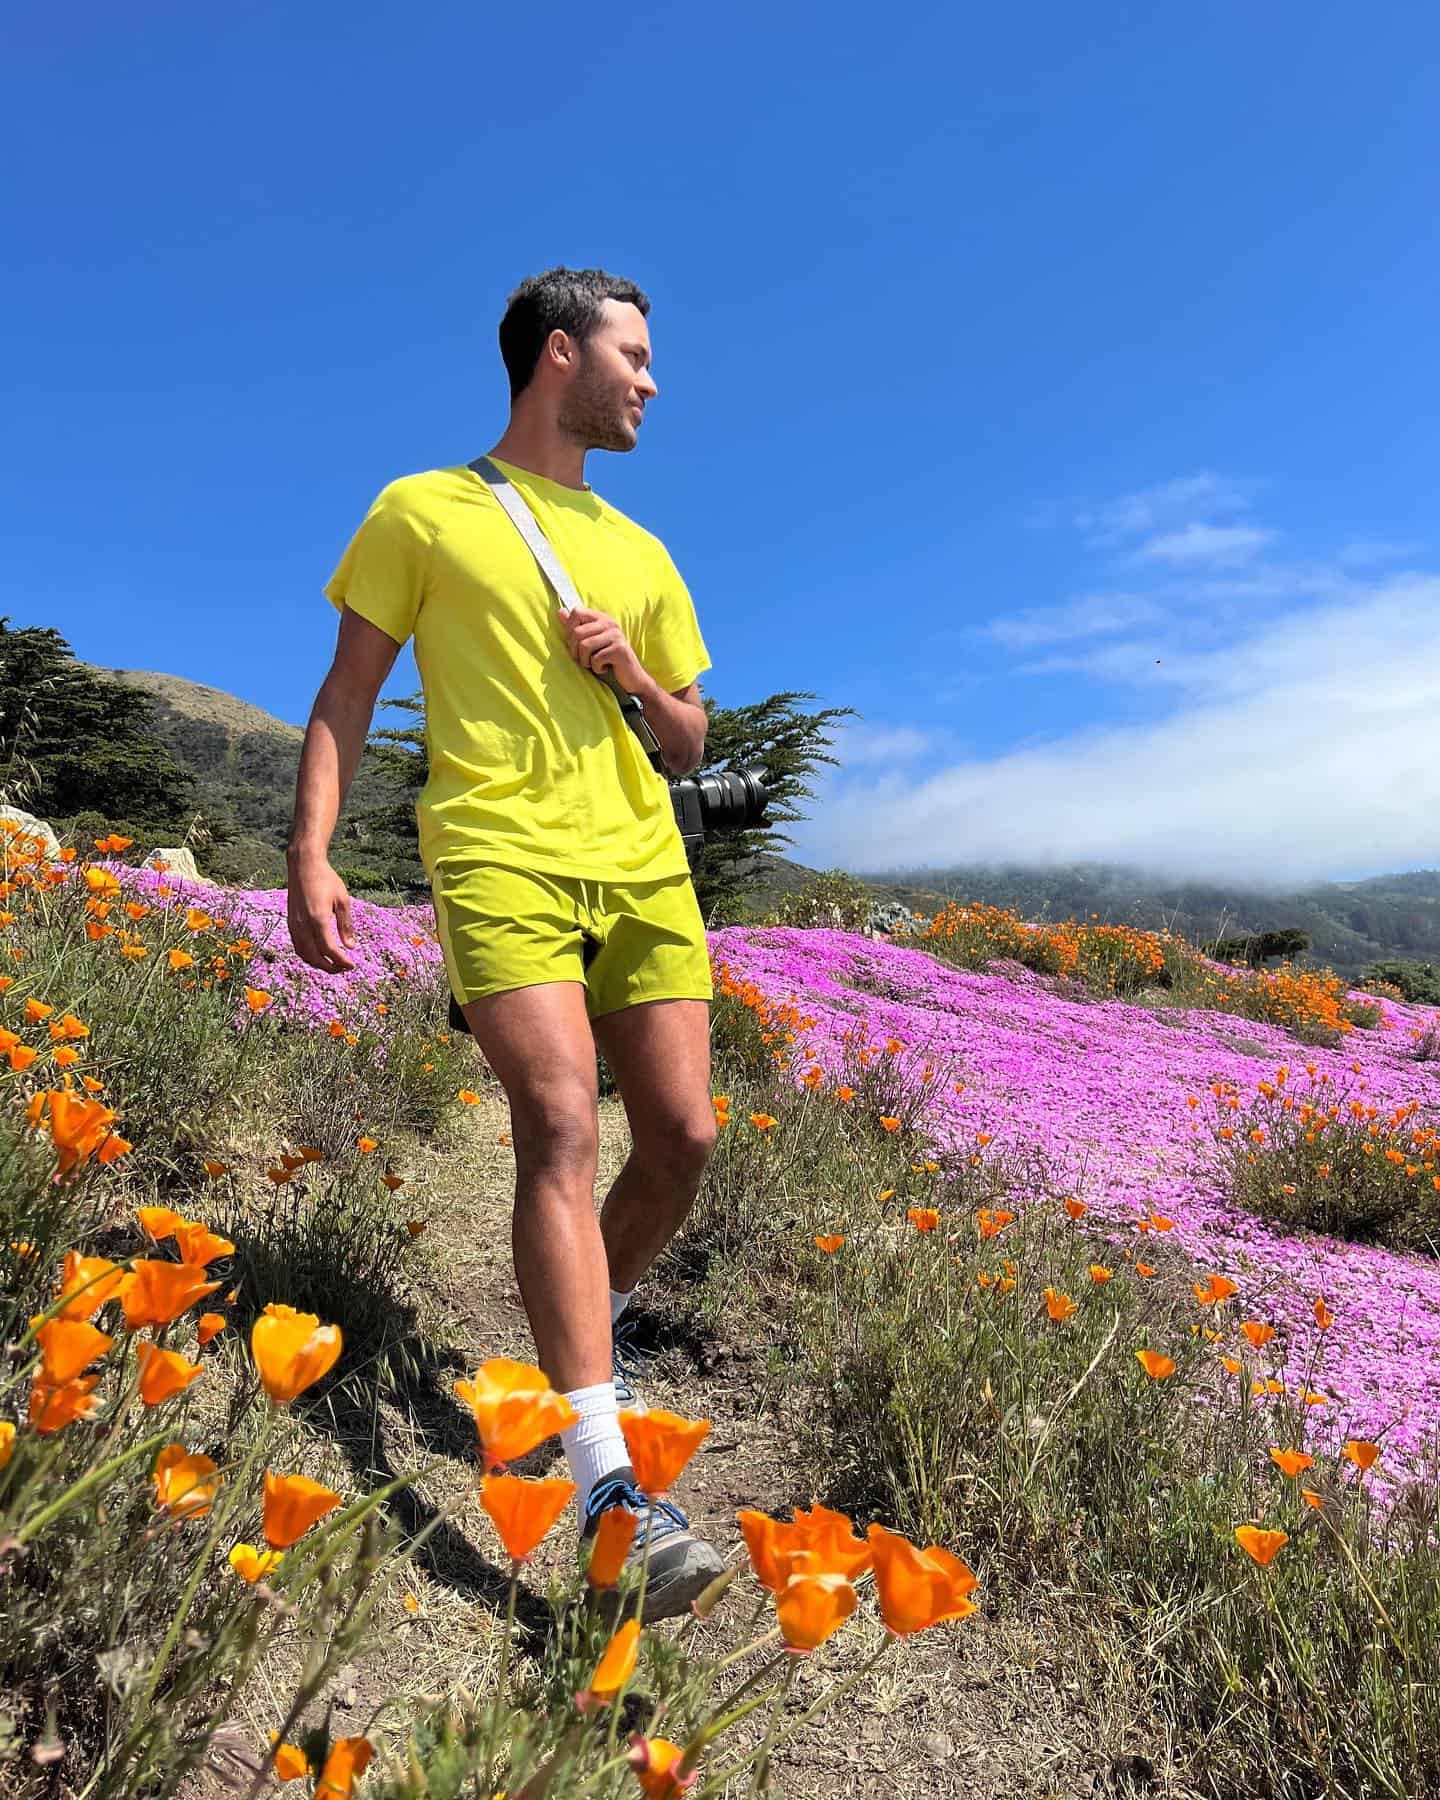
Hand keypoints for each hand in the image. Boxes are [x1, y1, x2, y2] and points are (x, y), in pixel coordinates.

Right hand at [286, 854, 356, 973]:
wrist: (303, 866)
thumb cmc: (326, 880)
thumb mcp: (342, 900)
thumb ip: (346, 925)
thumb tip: (350, 946)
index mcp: (318, 920)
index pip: (329, 949)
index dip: (341, 961)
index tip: (352, 965)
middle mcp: (303, 925)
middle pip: (314, 957)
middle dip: (330, 967)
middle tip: (344, 968)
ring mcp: (294, 925)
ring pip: (304, 954)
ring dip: (318, 963)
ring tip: (333, 964)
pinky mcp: (290, 923)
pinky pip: (298, 946)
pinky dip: (308, 955)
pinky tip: (319, 954)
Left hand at [559, 607, 647, 693]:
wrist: (631, 677)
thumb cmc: (607, 660)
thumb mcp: (590, 642)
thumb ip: (576, 626)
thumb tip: (561, 611)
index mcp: (602, 618)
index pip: (577, 612)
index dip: (570, 629)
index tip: (576, 643)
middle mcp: (610, 623)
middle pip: (577, 632)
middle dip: (575, 651)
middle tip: (584, 659)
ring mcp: (615, 636)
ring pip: (584, 646)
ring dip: (585, 661)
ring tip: (593, 664)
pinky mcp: (619, 649)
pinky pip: (596, 659)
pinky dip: (596, 668)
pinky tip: (604, 668)